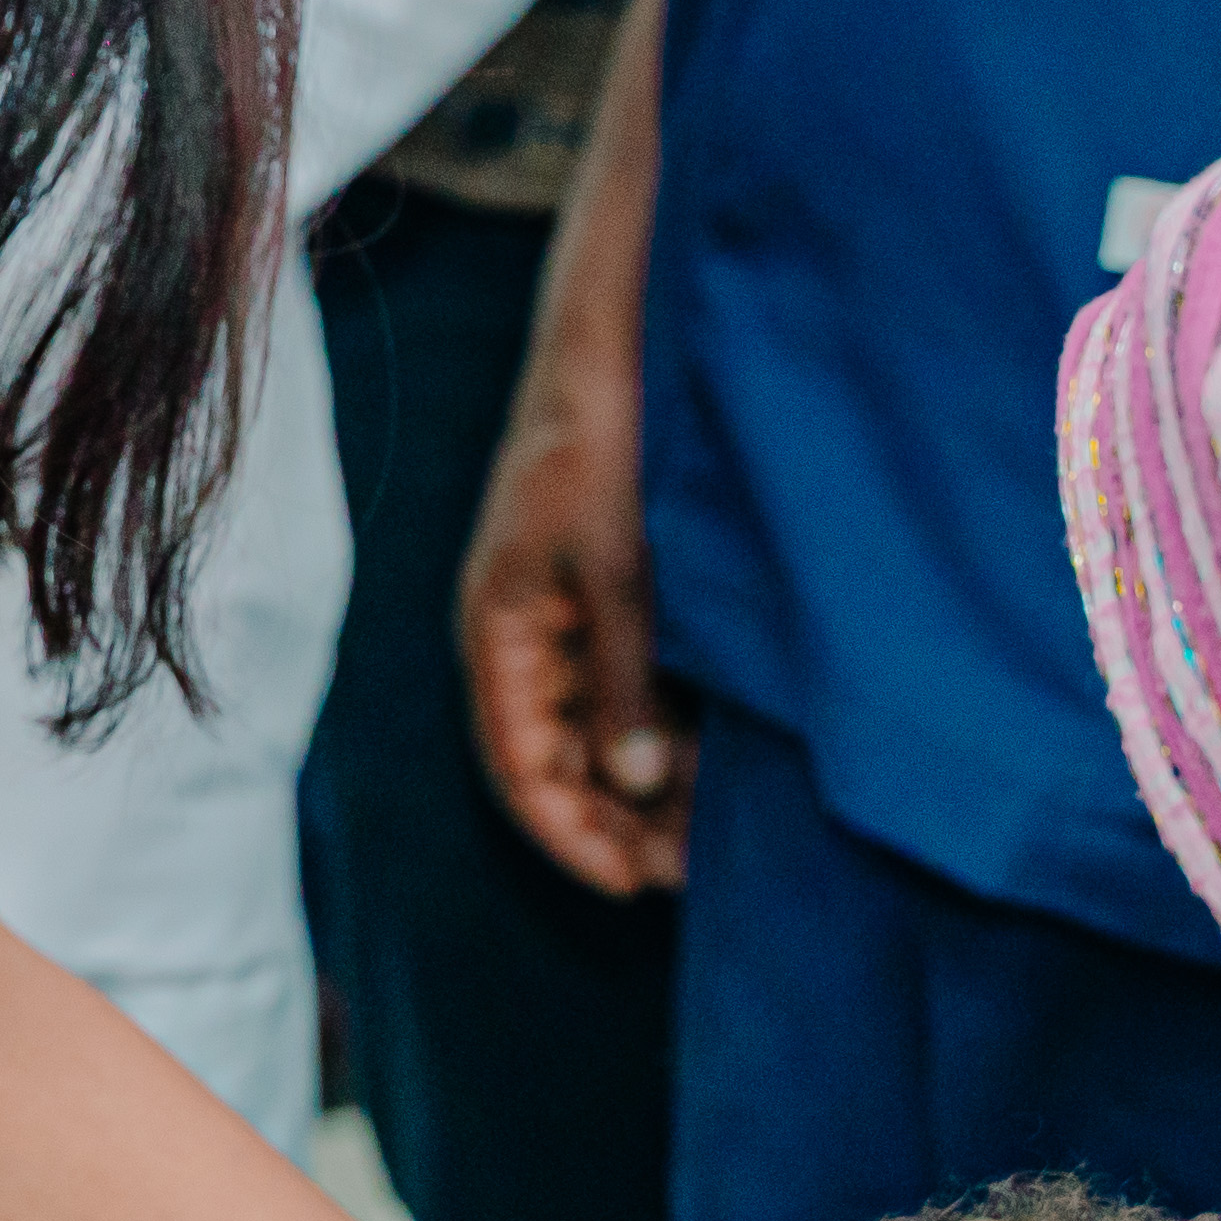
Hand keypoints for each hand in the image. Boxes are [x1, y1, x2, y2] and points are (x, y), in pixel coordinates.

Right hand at [459, 308, 686, 897]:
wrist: (624, 334)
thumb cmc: (602, 439)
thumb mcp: (618, 564)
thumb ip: (625, 675)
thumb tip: (635, 781)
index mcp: (499, 630)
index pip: (520, 769)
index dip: (573, 836)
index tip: (639, 885)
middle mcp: (526, 635)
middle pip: (557, 761)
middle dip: (617, 822)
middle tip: (693, 870)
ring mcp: (569, 615)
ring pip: (598, 730)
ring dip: (647, 784)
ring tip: (716, 827)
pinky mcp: (614, 592)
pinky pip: (630, 688)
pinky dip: (668, 730)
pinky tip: (721, 757)